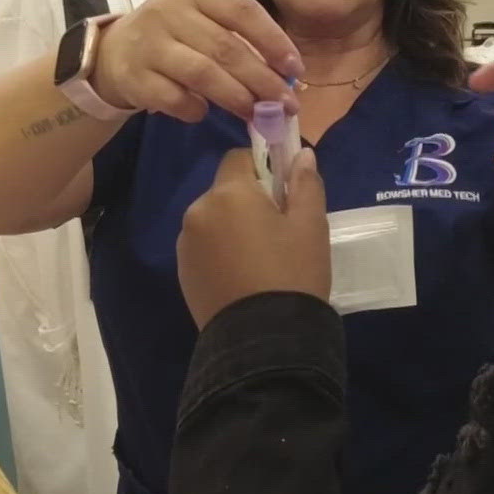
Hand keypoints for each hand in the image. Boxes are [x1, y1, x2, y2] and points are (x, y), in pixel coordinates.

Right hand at [93, 0, 301, 121]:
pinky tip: (204, 112)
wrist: (116, 51)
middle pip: (227, 47)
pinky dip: (195, 109)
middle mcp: (168, 9)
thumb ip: (241, 37)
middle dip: (263, 80)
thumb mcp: (204, 18)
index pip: (243, 9)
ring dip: (238, 98)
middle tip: (286, 104)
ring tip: (258, 114)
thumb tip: (287, 75)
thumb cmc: (176, 34)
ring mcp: (148, 42)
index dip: (273, 40)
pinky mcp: (134, 76)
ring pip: (204, 74)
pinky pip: (175, 98)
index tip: (295, 69)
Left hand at [178, 147, 330, 328]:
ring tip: (261, 260)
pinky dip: (221, 253)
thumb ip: (305, 183)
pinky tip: (244, 278)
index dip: (263, 168)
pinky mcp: (183, 273)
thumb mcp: (310, 225)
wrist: (263, 339)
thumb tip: (301, 154)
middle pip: (225, 191)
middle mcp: (197, 212)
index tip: (284, 193)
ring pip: (214, 220)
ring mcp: (186, 245)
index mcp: (228, 194)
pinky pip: (205, 248)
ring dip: (233, 228)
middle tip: (279, 232)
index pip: (239, 158)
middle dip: (249, 202)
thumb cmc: (292, 273)